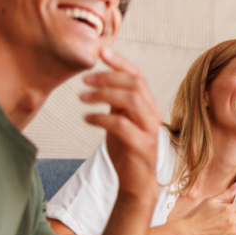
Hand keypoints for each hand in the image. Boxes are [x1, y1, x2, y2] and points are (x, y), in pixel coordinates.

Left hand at [81, 48, 161, 202]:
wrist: (136, 182)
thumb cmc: (127, 150)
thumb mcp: (121, 120)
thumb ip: (117, 102)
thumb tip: (102, 81)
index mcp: (148, 106)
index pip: (138, 76)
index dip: (120, 62)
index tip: (101, 52)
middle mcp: (152, 115)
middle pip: (135, 84)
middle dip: (108, 77)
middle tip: (84, 80)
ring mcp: (149, 130)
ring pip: (131, 100)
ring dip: (104, 95)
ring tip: (82, 98)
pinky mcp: (141, 146)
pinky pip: (121, 124)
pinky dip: (101, 118)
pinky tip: (87, 118)